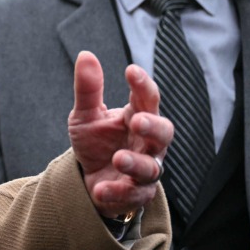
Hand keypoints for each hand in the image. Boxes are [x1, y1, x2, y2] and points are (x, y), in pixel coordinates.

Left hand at [68, 51, 171, 216]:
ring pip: (152, 167)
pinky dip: (117, 192)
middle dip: (153, 127)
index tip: (130, 71)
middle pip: (164, 133)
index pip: (147, 98)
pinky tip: (100, 189)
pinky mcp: (136, 194)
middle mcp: (148, 143)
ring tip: (119, 157)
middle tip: (138, 121)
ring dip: (137, 162)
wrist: (90, 180)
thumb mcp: (85, 115)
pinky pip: (133, 195)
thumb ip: (88, 89)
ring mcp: (145, 170)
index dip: (142, 85)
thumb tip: (86, 54)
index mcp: (138, 116)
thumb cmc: (96, 142)